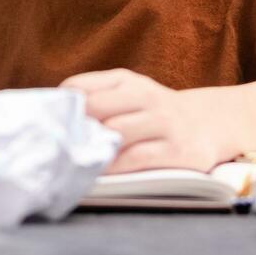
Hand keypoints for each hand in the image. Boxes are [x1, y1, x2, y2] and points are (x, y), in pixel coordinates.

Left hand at [60, 68, 235, 173]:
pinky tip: (101, 173)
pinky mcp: (178, 150)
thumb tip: (53, 114)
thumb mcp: (128, 94)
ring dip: (93, 149)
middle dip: (74, 129)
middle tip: (56, 147)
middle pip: (96, 108)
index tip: (45, 125)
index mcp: (126, 81)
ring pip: (117, 133)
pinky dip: (115, 167)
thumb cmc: (155, 112)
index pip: (80, 87)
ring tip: (75, 162)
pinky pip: (138, 158)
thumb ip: (95, 98)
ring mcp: (164, 123)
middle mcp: (146, 96)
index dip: (60, 108)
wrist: (211, 123)